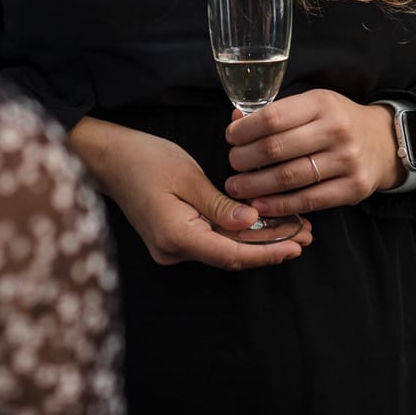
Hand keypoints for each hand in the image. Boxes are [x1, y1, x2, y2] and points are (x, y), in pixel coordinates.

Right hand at [67, 117, 310, 269]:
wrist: (109, 158)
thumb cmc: (145, 159)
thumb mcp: (188, 176)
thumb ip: (220, 205)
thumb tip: (252, 224)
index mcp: (176, 236)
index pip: (231, 253)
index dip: (267, 252)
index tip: (296, 245)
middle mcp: (172, 251)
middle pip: (230, 255)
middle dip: (269, 246)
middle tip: (306, 235)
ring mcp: (171, 248)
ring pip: (223, 249)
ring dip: (257, 241)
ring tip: (294, 231)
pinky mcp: (173, 239)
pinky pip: (212, 242)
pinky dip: (238, 235)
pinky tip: (262, 225)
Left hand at [222, 90, 403, 215]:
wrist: (384, 142)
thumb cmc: (338, 121)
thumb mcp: (312, 106)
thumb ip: (277, 114)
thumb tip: (236, 121)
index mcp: (321, 103)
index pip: (273, 117)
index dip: (245, 130)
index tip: (231, 138)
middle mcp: (336, 130)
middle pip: (277, 148)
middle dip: (245, 159)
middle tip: (232, 164)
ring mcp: (346, 161)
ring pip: (289, 177)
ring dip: (256, 185)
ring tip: (237, 187)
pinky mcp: (353, 188)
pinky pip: (308, 201)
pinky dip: (279, 205)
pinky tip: (260, 204)